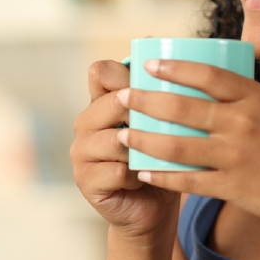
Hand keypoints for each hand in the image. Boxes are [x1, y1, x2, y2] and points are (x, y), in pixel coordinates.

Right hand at [71, 60, 180, 242]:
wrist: (152, 208)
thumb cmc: (162, 159)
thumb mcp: (164, 123)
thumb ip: (163, 93)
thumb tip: (179, 51)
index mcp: (101, 102)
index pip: (100, 72)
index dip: (126, 73)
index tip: (154, 83)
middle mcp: (85, 123)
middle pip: (109, 102)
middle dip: (140, 111)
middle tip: (165, 124)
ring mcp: (81, 153)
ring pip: (112, 138)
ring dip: (141, 147)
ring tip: (156, 155)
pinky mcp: (85, 181)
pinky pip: (114, 171)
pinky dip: (135, 175)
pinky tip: (147, 178)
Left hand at [116, 59, 259, 232]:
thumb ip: (241, 97)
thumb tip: (201, 78)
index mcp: (255, 98)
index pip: (208, 75)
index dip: (174, 68)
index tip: (147, 65)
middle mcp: (244, 123)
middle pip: (183, 107)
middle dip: (145, 101)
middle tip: (122, 97)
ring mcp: (237, 156)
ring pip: (177, 145)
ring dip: (144, 139)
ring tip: (122, 134)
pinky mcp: (233, 186)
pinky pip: (188, 180)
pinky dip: (162, 175)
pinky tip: (144, 171)